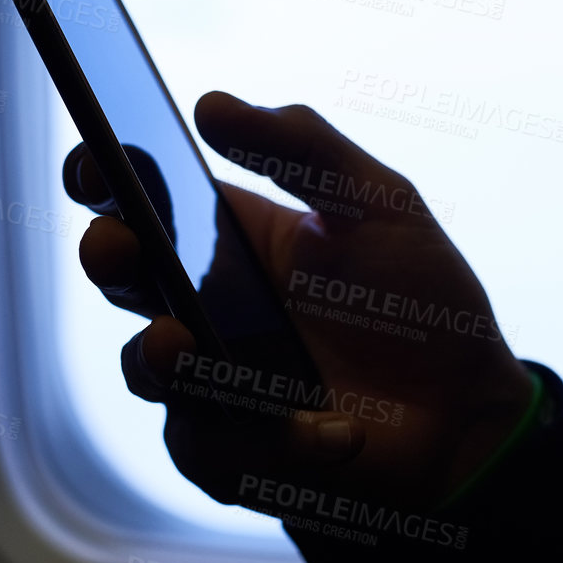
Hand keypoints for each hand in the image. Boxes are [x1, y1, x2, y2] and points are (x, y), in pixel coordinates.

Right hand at [65, 91, 534, 513]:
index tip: (96, 163)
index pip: (140, 198)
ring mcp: (209, 385)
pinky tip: (340, 433)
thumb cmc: (419, 301)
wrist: (467, 413)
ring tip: (180, 342)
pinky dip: (279, 442)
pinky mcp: (232, 457)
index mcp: (227, 238)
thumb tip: (209, 104)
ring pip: (146, 371)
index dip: (101, 177)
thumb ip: (304, 148)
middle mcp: (202, 308)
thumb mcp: (377, 205)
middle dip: (108, 257)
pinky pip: (217, 452)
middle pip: (121, 278)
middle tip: (120, 247)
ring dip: (157, 357)